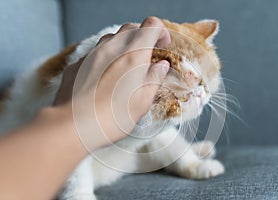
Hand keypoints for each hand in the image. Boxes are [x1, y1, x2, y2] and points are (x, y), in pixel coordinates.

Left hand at [53, 17, 170, 148]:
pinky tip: (105, 77)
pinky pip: (95, 53)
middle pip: (131, 28)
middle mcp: (111, 49)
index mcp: (133, 55)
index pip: (151, 25)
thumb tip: (161, 66)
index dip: (160, 32)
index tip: (162, 45)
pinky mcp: (77, 64)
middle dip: (143, 37)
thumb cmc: (111, 118)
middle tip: (146, 56)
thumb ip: (154, 78)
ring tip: (126, 67)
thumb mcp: (142, 101)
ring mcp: (91, 55)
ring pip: (111, 38)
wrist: (73, 126)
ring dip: (123, 46)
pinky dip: (105, 58)